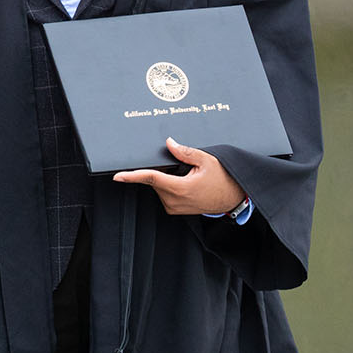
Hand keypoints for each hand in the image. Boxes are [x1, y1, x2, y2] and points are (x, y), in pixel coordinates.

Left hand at [113, 138, 247, 215]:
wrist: (234, 197)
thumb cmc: (224, 180)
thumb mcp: (207, 161)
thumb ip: (185, 151)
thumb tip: (169, 143)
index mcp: (180, 188)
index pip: (151, 178)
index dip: (132, 176)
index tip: (118, 176)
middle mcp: (174, 200)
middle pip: (155, 179)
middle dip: (162, 169)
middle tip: (183, 168)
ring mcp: (174, 206)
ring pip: (158, 186)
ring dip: (167, 178)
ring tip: (188, 177)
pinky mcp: (174, 209)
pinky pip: (164, 192)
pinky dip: (169, 185)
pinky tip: (185, 183)